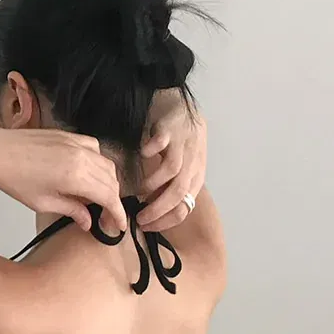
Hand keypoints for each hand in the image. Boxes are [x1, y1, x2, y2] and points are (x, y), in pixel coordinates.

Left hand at [0, 128, 126, 232]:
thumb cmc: (14, 180)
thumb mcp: (43, 203)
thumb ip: (71, 211)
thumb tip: (88, 222)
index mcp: (76, 177)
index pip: (108, 196)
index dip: (117, 213)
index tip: (118, 225)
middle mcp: (82, 157)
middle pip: (111, 180)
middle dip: (113, 200)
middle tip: (106, 216)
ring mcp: (77, 143)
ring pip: (107, 164)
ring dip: (108, 182)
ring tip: (97, 197)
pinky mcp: (70, 136)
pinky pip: (96, 148)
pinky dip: (99, 162)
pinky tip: (89, 173)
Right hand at [137, 94, 205, 232]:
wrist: (183, 106)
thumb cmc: (181, 142)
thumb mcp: (183, 168)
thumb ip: (172, 188)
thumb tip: (154, 213)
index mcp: (196, 177)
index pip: (185, 207)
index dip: (166, 221)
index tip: (146, 227)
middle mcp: (192, 164)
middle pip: (177, 193)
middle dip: (157, 210)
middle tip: (139, 218)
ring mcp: (182, 146)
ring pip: (171, 172)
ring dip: (152, 185)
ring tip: (137, 192)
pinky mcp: (169, 130)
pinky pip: (161, 142)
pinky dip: (151, 151)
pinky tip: (142, 155)